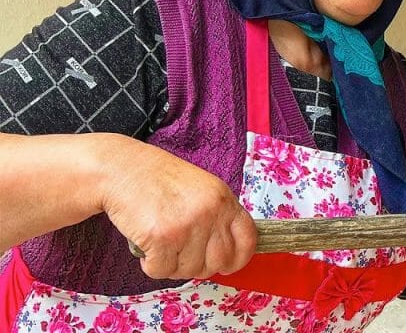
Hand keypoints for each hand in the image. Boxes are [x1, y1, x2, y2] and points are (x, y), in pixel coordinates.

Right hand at [97, 135, 256, 279]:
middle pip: (218, 262)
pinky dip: (151, 265)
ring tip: (160, 242)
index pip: (247, 239)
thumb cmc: (157, 179)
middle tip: (181, 253)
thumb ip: (217, 216)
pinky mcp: (161, 238)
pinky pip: (162, 271)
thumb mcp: (201, 190)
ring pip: (189, 270)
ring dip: (172, 263)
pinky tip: (146, 245)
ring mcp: (187, 225)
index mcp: (223, 198)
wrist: (122, 169)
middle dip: (199, 265)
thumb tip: (228, 252)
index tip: (228, 265)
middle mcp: (210, 211)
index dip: (238, 258)